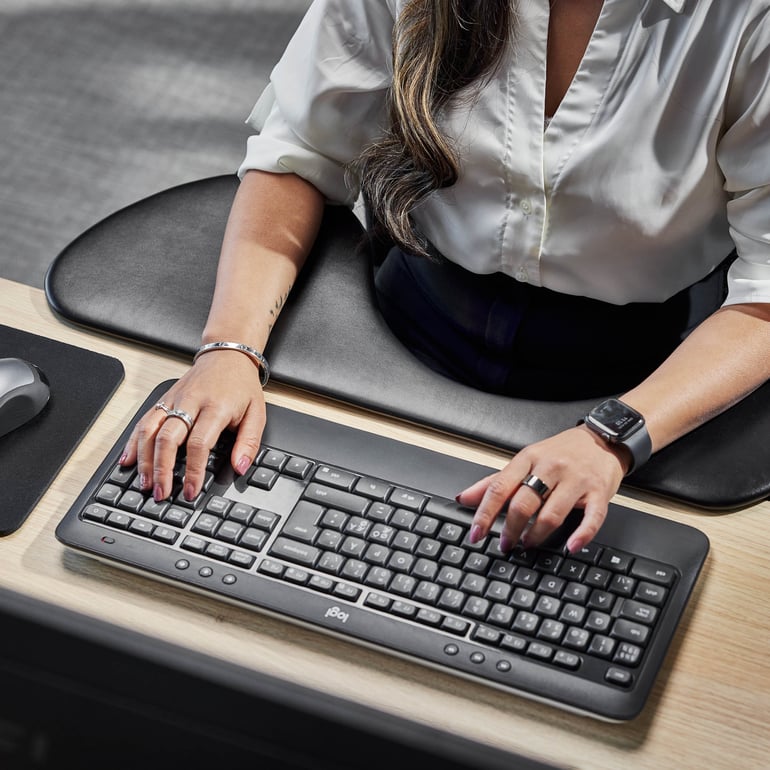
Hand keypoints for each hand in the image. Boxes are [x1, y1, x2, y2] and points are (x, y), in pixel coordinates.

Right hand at [119, 351, 266, 501]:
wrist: (227, 354)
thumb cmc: (242, 386)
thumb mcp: (257, 413)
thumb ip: (249, 442)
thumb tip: (240, 468)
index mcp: (216, 407)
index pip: (198, 443)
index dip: (193, 470)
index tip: (191, 491)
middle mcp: (190, 402)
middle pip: (168, 438)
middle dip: (162, 469)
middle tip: (162, 493)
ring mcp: (173, 399)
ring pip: (150, 429)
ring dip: (144, 459)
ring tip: (144, 483)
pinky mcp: (163, 398)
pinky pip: (143, 420)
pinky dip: (133, 442)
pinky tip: (127, 460)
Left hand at [457, 425, 628, 553]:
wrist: (602, 439)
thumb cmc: (561, 452)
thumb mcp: (524, 460)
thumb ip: (494, 481)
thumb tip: (465, 498)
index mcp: (528, 459)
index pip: (500, 487)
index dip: (484, 513)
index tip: (476, 533)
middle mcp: (551, 468)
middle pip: (523, 503)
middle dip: (510, 529)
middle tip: (505, 544)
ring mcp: (576, 480)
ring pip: (552, 514)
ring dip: (536, 535)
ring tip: (528, 544)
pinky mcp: (599, 492)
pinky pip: (592, 518)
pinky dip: (581, 535)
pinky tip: (571, 546)